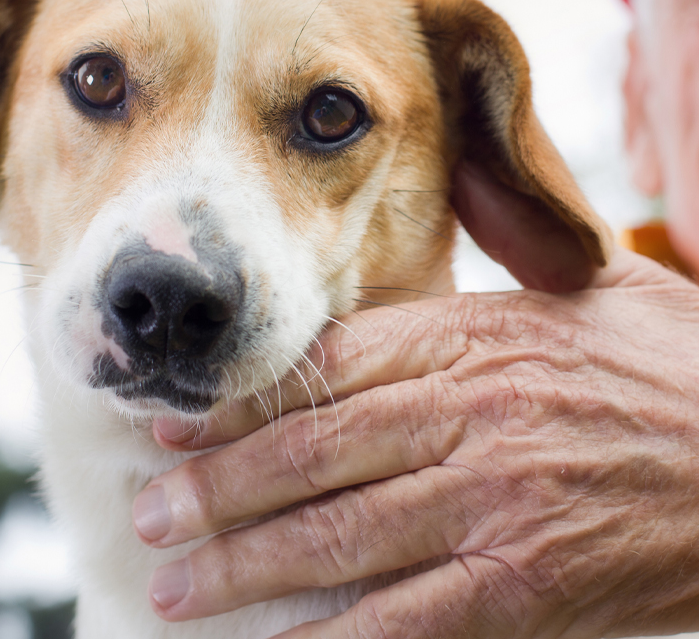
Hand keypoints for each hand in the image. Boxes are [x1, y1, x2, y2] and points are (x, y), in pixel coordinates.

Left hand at [132, 249, 698, 637]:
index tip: (179, 424)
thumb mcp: (589, 287)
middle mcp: (469, 417)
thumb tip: (435, 201)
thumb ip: (500, 252)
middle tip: (151, 512)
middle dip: (219, 490)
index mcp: (471, 339)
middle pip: (312, 456)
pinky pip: (410, 622)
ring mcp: (496, 505)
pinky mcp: (530, 587)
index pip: (327, 369)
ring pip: (340, 538)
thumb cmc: (672, 363)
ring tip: (176, 583)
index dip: (244, 402)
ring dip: (246, 565)